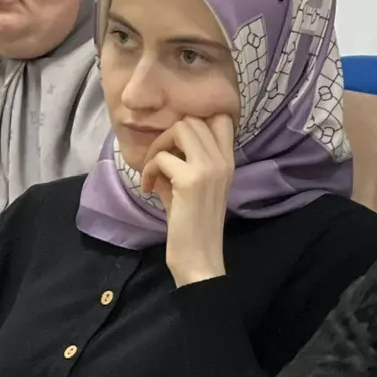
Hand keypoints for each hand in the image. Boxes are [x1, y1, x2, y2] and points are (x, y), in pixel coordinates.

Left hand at [140, 115, 235, 285]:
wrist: (200, 258)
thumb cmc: (193, 227)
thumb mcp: (191, 189)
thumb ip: (182, 164)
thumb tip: (162, 151)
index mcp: (228, 162)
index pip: (221, 118)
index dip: (194, 122)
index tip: (177, 146)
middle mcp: (223, 160)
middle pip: (193, 119)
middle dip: (168, 136)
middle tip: (158, 160)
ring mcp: (209, 168)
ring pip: (179, 128)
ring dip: (158, 147)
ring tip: (154, 171)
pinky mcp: (190, 180)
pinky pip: (161, 158)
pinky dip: (149, 171)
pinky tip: (149, 189)